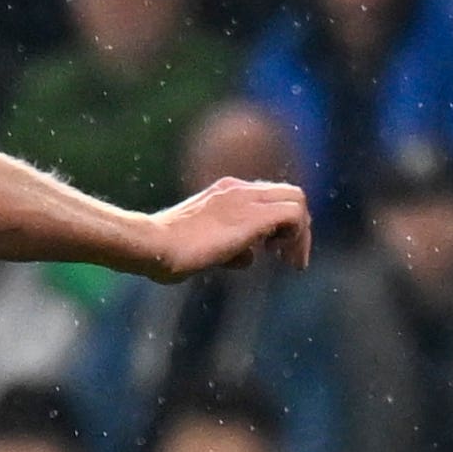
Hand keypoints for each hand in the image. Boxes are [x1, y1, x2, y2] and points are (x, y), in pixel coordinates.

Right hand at [142, 176, 312, 280]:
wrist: (152, 244)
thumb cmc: (165, 251)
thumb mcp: (203, 249)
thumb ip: (229, 250)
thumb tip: (249, 258)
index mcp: (225, 192)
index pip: (268, 197)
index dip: (279, 224)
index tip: (274, 251)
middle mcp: (239, 190)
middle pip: (288, 195)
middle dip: (297, 228)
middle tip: (290, 259)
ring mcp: (246, 199)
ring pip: (297, 200)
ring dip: (301, 233)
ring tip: (292, 262)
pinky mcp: (253, 216)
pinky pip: (294, 215)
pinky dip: (298, 236)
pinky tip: (286, 259)